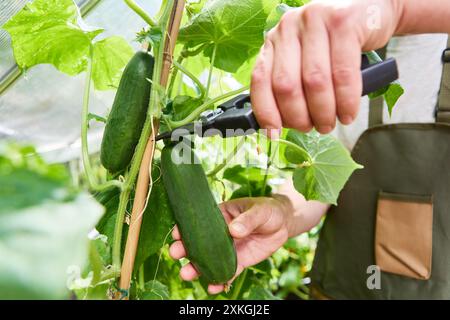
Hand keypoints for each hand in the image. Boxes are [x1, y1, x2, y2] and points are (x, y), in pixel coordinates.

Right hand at [169, 196, 293, 293]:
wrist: (283, 223)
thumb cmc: (267, 210)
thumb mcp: (258, 210)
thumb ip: (247, 220)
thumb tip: (234, 230)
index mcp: (220, 216)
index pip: (199, 221)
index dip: (186, 227)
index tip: (176, 234)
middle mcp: (220, 234)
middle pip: (199, 243)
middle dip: (185, 249)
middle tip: (175, 254)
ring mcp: (229, 249)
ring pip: (209, 260)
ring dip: (197, 268)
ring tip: (187, 275)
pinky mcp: (240, 261)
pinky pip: (228, 272)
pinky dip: (220, 280)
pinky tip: (214, 288)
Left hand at [250, 0, 403, 135]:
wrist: (370, 10)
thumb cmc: (335, 44)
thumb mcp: (306, 59)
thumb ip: (292, 83)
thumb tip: (282, 124)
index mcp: (274, 41)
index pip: (261, 80)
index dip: (266, 111)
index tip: (274, 134)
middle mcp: (288, 28)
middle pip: (286, 85)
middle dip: (299, 117)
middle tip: (313, 128)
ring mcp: (314, 21)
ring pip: (314, 81)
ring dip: (324, 112)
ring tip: (331, 123)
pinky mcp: (342, 21)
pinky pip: (343, 73)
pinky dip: (346, 100)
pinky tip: (348, 113)